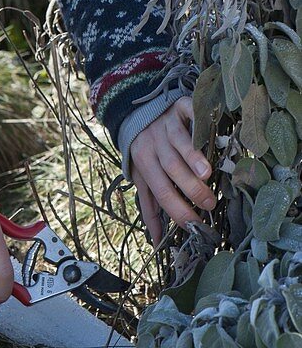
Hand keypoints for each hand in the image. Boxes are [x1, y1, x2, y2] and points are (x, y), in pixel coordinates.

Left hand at [129, 96, 215, 246]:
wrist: (137, 112)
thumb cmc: (147, 152)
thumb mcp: (143, 178)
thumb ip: (150, 207)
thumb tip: (157, 241)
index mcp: (144, 163)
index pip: (160, 191)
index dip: (177, 209)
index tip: (195, 225)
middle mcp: (154, 144)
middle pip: (170, 168)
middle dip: (190, 187)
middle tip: (210, 203)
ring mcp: (166, 124)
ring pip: (178, 142)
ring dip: (192, 158)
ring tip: (207, 174)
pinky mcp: (179, 106)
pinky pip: (188, 112)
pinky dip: (199, 122)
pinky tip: (210, 135)